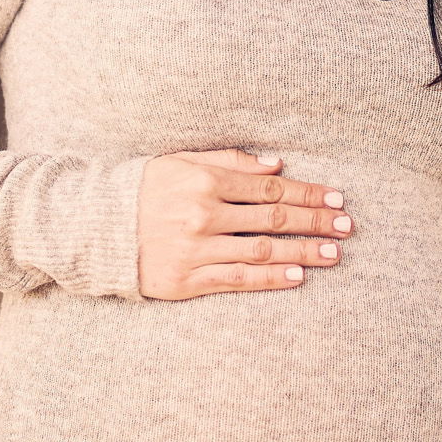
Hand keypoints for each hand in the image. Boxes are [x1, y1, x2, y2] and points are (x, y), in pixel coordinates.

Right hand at [135, 149, 354, 299]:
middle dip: (314, 221)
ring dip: (302, 252)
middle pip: (273, 217)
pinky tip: (297, 276)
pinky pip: (237, 280)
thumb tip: (277, 165)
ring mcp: (196, 249)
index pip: (270, 187)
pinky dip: (270, 279)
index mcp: (205, 180)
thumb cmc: (143, 190)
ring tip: (333, 254)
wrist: (95, 228)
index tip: (335, 198)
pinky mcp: (187, 280)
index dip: (307, 192)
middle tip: (346, 226)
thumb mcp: (182, 162)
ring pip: (261, 250)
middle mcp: (204, 214)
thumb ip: (230, 161)